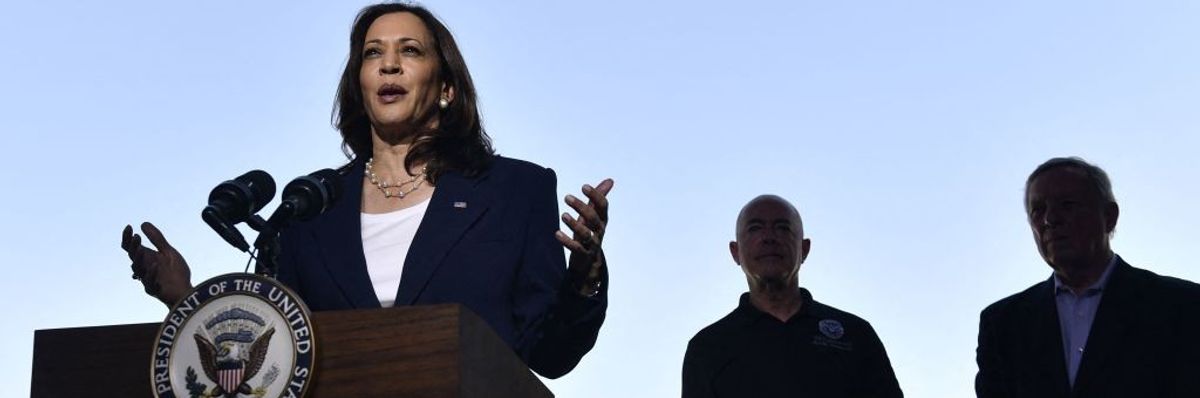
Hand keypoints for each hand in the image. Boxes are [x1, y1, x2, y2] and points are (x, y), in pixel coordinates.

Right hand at [121, 222, 192, 306]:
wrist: (185, 290)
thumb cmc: (176, 272)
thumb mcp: (168, 251)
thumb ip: (157, 239)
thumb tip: (143, 223)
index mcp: (146, 258)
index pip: (130, 247)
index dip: (127, 237)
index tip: (129, 226)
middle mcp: (144, 267)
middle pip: (132, 256)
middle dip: (133, 246)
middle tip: (137, 237)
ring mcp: (147, 279)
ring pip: (138, 269)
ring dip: (139, 259)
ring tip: (141, 249)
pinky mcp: (153, 290)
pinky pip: (149, 282)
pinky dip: (151, 274)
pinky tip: (155, 265)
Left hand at [556, 178, 612, 296]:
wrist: (590, 262)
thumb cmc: (590, 233)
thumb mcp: (594, 215)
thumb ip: (598, 199)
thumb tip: (610, 180)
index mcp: (602, 219)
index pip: (603, 206)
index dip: (595, 196)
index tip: (584, 186)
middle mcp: (599, 230)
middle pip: (593, 218)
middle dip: (581, 207)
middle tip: (567, 197)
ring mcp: (592, 243)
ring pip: (586, 234)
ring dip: (574, 224)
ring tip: (563, 215)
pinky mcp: (583, 254)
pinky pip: (576, 248)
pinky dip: (566, 241)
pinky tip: (557, 233)